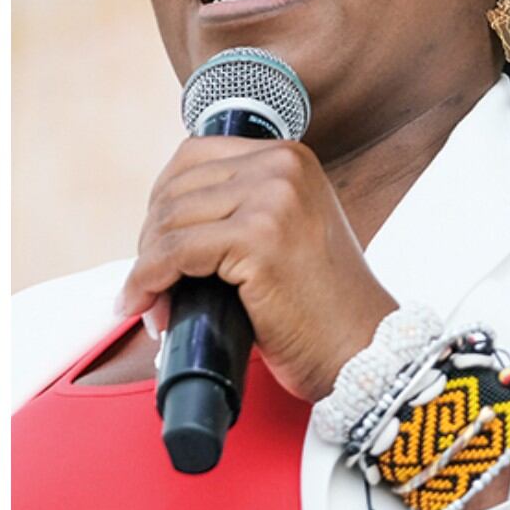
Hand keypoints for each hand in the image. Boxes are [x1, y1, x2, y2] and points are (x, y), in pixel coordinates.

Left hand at [117, 137, 397, 401]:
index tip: (153, 244)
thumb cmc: (318, 306)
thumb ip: (238, 208)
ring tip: (151, 305)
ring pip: (170, 220)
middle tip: (149, 287)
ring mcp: (272, 198)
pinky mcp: (259, 238)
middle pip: (175, 188)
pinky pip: (175, 252)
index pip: (192, 157)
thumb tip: (159, 223)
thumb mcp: (284, 231)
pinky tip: (146, 305)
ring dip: (146, 266)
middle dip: (151, 240)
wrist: (363, 352)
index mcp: (287, 157)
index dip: (161, 202)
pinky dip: (148, 280)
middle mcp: (281, 166)